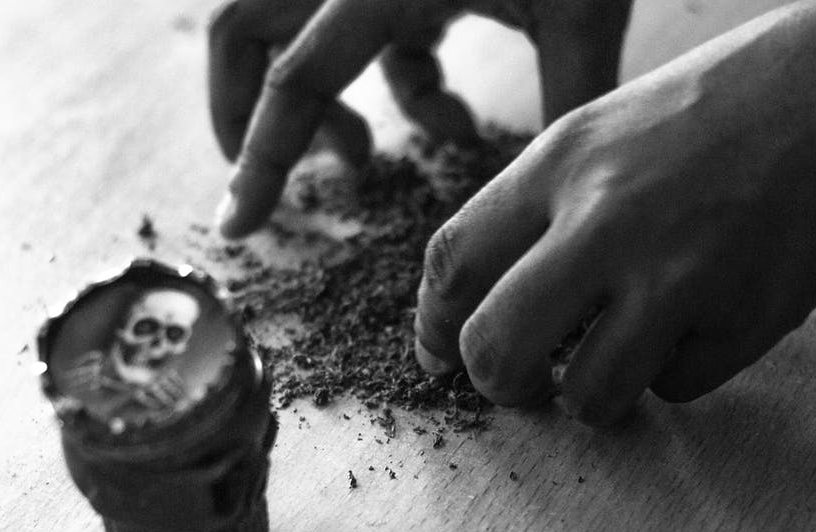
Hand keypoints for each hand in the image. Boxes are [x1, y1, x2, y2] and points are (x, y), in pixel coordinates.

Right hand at [208, 0, 631, 237]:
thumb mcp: (582, 11)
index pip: (296, 80)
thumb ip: (566, 98)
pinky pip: (361, 30)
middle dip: (242, 111)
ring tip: (360, 154)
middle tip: (265, 179)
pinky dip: (391, 82)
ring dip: (315, 99)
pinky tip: (454, 119)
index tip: (234, 225)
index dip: (260, 160)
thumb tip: (561, 192)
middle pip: (243, 30)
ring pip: (291, 28)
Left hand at [413, 0, 815, 424]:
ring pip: (587, 395)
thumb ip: (550, 203)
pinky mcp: (748, 317)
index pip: (451, 263)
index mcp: (562, 161)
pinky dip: (678, 373)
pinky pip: (679, 387)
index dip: (435, 325)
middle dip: (496, 386)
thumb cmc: (740, 99)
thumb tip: (499, 291)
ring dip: (593, 397)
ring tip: (619, 365)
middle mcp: (606, 219)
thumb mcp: (616, 125)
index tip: (443, 352)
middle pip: (494, 348)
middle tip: (520, 385)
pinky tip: (702, 325)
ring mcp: (679, 272)